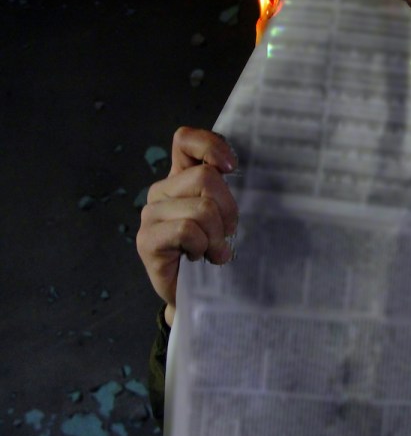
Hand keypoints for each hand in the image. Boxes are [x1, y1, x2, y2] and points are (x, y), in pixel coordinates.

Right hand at [136, 127, 238, 327]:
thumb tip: (240, 170)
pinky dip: (202, 245)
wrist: (198, 295)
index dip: (210, 146)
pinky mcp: (146, 240)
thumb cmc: (216, 250)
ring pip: (200, 208)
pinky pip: (186, 230)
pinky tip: (200, 258)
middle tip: (227, 234)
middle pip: (205, 178)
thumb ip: (228, 190)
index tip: (231, 167)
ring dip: (216, 234)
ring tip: (214, 251)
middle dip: (228, 209)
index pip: (185, 140)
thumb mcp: (228, 215)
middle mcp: (163, 191)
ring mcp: (151, 215)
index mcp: (182, 177)